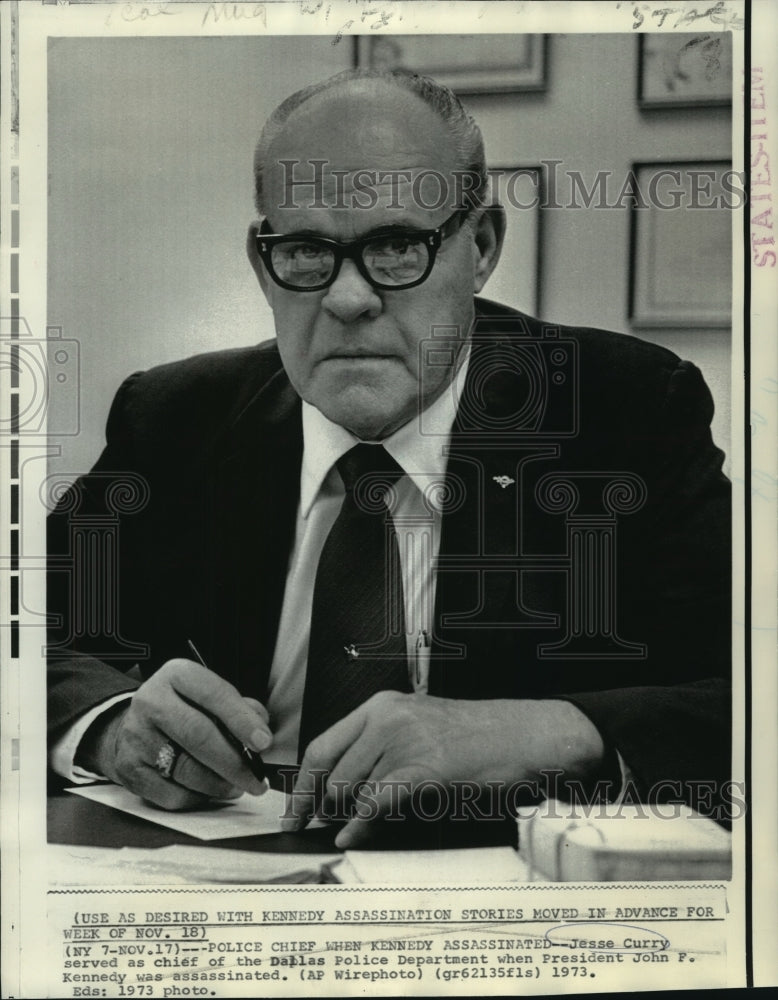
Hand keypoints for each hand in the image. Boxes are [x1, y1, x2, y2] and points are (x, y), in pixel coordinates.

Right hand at [77, 659, 272, 809]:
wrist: (134, 725)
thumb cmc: (184, 709)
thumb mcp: (208, 694)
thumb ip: (238, 708)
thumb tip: (260, 731)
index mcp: (176, 675)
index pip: (214, 695)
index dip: (242, 720)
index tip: (263, 743)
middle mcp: (151, 701)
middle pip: (198, 735)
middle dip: (234, 762)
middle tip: (256, 777)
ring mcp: (136, 736)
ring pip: (186, 770)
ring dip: (219, 784)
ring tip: (236, 786)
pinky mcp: (130, 769)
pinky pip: (172, 794)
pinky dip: (197, 798)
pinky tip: (207, 791)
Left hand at [282, 693, 605, 846]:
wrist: (523, 734)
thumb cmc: (476, 737)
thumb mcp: (419, 731)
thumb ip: (380, 753)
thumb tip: (341, 796)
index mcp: (381, 706)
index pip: (323, 744)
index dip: (303, 784)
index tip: (295, 810)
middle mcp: (386, 718)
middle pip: (329, 770)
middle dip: (317, 806)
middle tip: (313, 828)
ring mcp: (405, 741)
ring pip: (349, 789)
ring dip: (340, 817)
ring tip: (342, 831)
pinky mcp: (424, 769)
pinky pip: (375, 802)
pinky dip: (359, 825)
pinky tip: (353, 836)